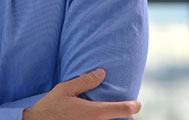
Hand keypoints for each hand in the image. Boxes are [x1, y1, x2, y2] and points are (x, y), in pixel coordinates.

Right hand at [22, 68, 140, 119]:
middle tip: (128, 114)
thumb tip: (102, 73)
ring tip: (117, 119)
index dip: (134, 106)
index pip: (123, 110)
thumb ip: (85, 81)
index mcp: (94, 113)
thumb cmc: (50, 107)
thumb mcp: (65, 90)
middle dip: (127, 119)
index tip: (137, 104)